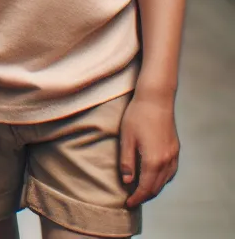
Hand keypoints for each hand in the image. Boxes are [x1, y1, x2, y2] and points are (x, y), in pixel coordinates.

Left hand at [119, 92, 179, 207]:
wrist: (156, 99)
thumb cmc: (137, 116)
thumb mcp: (126, 138)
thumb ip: (127, 161)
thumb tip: (127, 182)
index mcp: (153, 160)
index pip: (145, 187)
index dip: (136, 198)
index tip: (128, 203)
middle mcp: (166, 161)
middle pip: (156, 187)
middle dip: (144, 195)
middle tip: (132, 199)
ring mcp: (173, 155)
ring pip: (165, 181)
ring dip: (154, 188)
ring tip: (141, 190)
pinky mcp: (176, 149)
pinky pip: (171, 172)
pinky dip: (162, 179)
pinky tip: (154, 177)